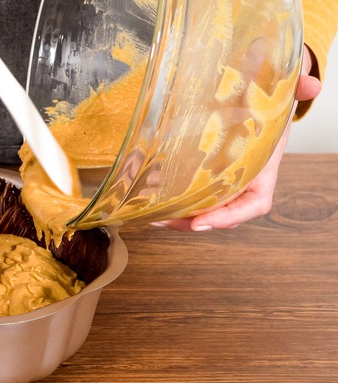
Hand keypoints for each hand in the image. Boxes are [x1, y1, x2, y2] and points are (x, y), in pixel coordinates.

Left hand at [153, 45, 321, 231]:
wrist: (262, 94)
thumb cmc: (271, 100)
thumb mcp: (282, 90)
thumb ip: (294, 86)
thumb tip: (311, 83)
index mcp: (264, 168)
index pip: (254, 203)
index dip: (229, 217)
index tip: (201, 223)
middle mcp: (243, 179)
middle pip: (221, 213)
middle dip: (192, 222)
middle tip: (164, 220)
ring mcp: (224, 178)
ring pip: (203, 207)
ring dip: (177, 215)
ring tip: (150, 215)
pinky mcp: (205, 171)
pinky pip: (190, 192)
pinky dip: (171, 197)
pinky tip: (147, 196)